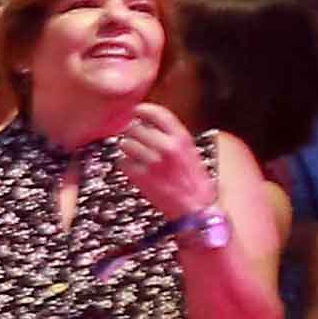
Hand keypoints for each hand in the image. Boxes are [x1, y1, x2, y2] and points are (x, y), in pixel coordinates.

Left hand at [115, 103, 220, 225]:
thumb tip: (150, 124)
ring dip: (128, 149)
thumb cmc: (193, 181)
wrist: (195, 208)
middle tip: (137, 142)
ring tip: (138, 158)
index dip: (144, 110)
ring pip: (125, 144)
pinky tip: (137, 170)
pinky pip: (122, 162)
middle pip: (135, 128)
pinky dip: (126, 165)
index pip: (158, 114)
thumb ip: (171, 137)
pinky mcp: (141, 176)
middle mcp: (167, 147)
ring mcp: (153, 162)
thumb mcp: (189, 152)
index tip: (136, 111)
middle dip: (133, 134)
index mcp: (182, 139)